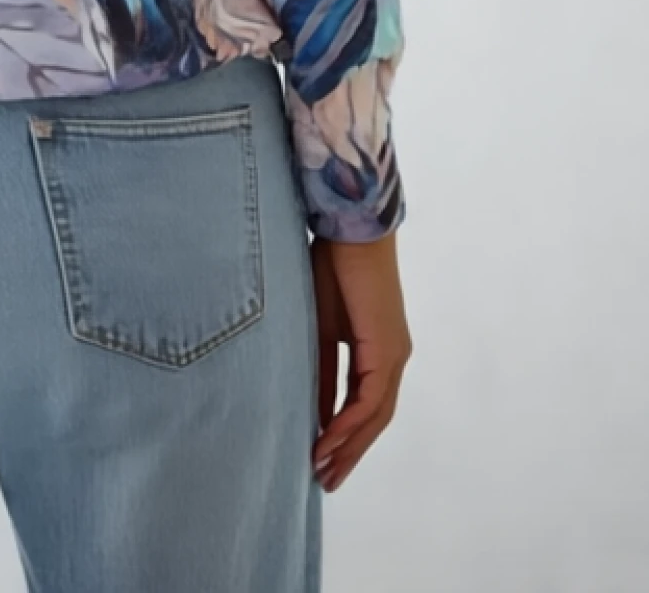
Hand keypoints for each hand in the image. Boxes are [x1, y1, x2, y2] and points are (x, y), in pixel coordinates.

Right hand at [309, 230, 411, 491]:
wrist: (349, 228)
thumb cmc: (332, 266)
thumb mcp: (319, 326)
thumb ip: (321, 367)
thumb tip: (315, 409)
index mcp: (379, 349)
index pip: (365, 405)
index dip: (345, 435)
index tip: (321, 458)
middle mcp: (394, 357)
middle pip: (375, 419)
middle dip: (349, 452)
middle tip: (325, 481)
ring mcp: (394, 354)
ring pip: (376, 415)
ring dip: (349, 446)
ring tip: (323, 470)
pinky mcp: (386, 348)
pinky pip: (369, 398)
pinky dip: (349, 422)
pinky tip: (328, 438)